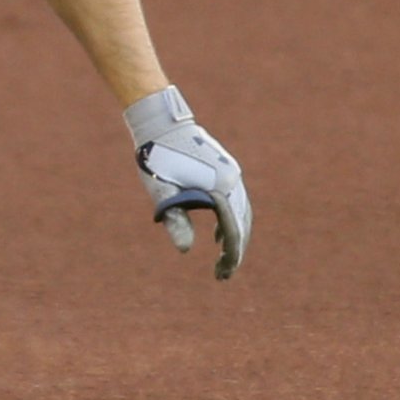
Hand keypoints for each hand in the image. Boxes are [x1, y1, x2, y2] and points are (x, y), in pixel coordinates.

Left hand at [125, 85, 249, 279]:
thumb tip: (185, 249)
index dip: (230, 256)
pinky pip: (236, 201)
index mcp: (220, 187)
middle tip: (222, 274)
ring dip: (236, 237)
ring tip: (223, 258)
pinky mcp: (226, 169)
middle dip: (235, 251)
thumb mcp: (162, 193)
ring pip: (242, 213)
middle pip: (242, 223)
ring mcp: (231, 173)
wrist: (161, 124)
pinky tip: (218, 235)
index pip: (233, 231)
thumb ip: (175, 220)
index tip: (221, 275)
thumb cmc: (157, 159)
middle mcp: (232, 180)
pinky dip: (232, 220)